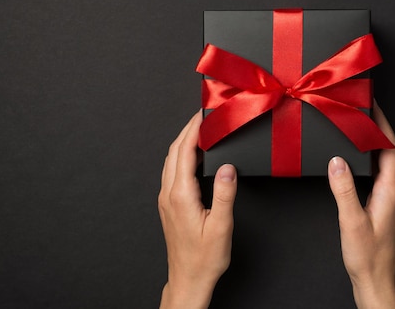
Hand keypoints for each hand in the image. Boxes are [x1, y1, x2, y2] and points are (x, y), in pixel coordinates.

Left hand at [158, 111, 237, 308]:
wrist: (188, 279)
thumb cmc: (205, 258)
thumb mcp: (221, 227)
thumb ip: (224, 194)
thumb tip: (228, 167)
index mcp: (181, 195)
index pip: (185, 152)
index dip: (194, 130)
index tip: (203, 114)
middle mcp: (169, 194)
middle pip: (174, 152)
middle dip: (187, 130)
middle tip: (202, 115)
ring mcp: (166, 200)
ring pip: (170, 161)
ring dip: (182, 142)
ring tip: (198, 130)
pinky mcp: (169, 205)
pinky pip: (171, 171)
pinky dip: (181, 156)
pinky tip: (192, 156)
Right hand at [327, 102, 394, 308]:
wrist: (375, 280)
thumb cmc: (367, 256)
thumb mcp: (351, 221)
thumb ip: (344, 190)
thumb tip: (336, 161)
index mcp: (392, 190)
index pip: (391, 148)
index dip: (382, 125)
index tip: (372, 106)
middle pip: (391, 151)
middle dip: (379, 128)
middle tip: (364, 110)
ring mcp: (391, 198)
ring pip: (386, 161)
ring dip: (375, 142)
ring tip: (359, 127)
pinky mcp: (384, 204)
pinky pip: (380, 172)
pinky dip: (370, 158)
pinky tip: (357, 157)